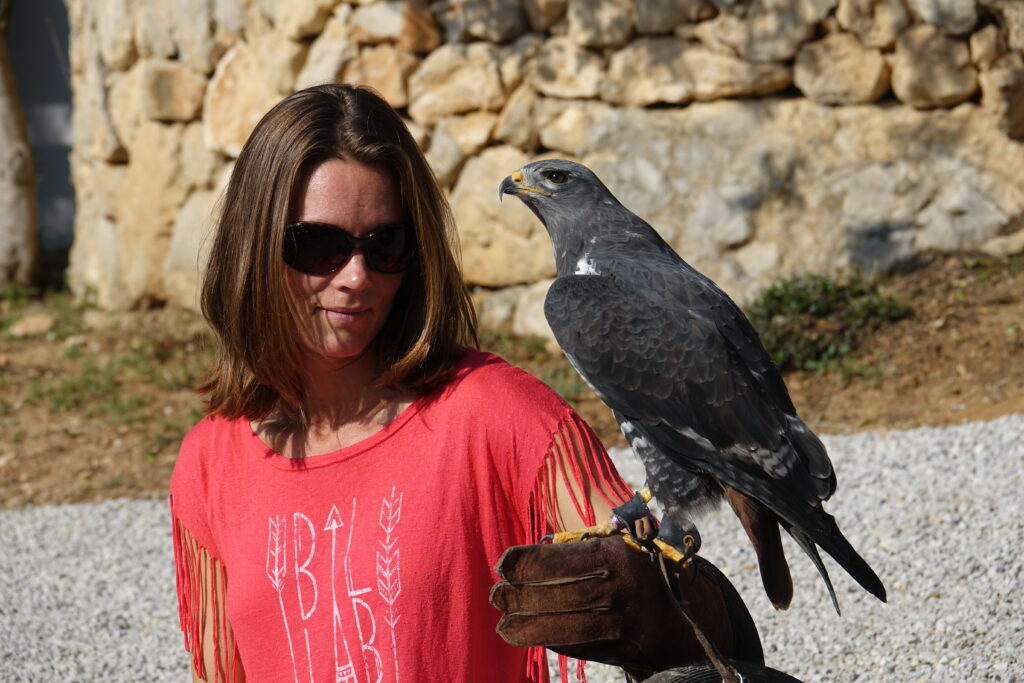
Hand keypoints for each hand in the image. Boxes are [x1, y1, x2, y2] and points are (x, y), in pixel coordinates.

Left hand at [489, 536, 762, 678]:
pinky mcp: (623, 646)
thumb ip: (580, 548)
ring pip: (569, 626)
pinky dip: (552, 640)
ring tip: (504, 624)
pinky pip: (581, 645)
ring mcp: (624, 620)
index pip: (564, 559)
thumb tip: (528, 558)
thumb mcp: (616, 545)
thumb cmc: (635, 569)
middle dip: (523, 597)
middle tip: (496, 596)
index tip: (503, 565)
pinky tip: (528, 635)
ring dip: (531, 626)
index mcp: (617, 554)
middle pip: (563, 595)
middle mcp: (622, 587)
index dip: (529, 563)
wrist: (683, 612)